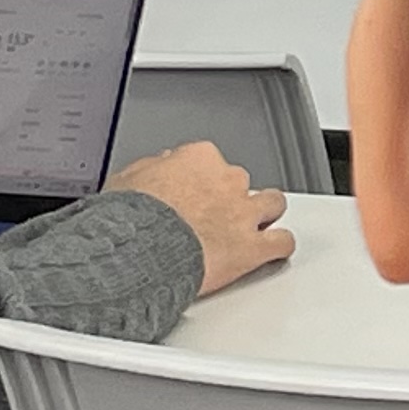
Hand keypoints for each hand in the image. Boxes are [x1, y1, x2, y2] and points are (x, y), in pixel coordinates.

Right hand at [110, 138, 293, 291]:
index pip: (210, 161)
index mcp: (198, 159)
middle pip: (240, 181)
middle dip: (231, 198)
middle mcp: (227, 181)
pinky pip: (281, 242)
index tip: (195, 193)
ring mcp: (243, 213)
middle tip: (216, 216)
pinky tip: (274, 250)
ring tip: (255, 225)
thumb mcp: (127, 180)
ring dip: (265, 214)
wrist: (139, 250)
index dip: (202, 181)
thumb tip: (158, 167)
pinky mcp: (252, 247)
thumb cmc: (128, 219)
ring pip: (272, 204)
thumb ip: (150, 169)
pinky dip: (279, 246)